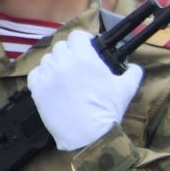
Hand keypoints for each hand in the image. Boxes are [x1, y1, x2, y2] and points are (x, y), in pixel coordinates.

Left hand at [26, 34, 142, 150]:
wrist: (88, 134)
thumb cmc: (107, 110)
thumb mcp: (127, 88)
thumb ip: (133, 71)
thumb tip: (133, 67)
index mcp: (84, 57)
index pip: (77, 35)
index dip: (84, 40)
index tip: (89, 46)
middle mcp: (62, 62)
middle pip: (61, 46)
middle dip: (71, 51)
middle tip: (79, 63)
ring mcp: (47, 75)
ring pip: (48, 59)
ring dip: (57, 63)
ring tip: (66, 75)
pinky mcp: (37, 89)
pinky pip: (35, 73)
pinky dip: (43, 75)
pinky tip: (53, 83)